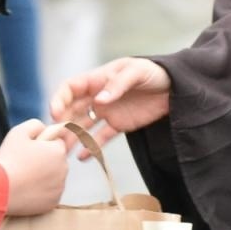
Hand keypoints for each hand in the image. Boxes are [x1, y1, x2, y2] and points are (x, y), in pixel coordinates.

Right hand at [0, 119, 67, 215]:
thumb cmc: (8, 159)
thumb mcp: (19, 132)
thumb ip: (36, 125)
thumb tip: (45, 128)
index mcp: (58, 150)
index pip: (57, 143)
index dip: (42, 144)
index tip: (29, 150)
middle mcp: (64, 169)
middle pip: (57, 161)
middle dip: (45, 160)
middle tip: (24, 164)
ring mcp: (59, 187)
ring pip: (54, 177)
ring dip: (43, 176)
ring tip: (23, 177)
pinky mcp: (53, 202)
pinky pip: (49, 193)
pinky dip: (40, 191)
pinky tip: (26, 189)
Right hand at [49, 57, 171, 159]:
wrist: (177, 87)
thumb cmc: (155, 71)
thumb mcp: (137, 72)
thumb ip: (118, 85)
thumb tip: (99, 100)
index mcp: (98, 79)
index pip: (71, 87)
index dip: (59, 99)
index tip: (54, 114)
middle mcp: (98, 96)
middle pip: (72, 109)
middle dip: (61, 123)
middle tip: (54, 139)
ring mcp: (108, 111)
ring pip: (84, 125)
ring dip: (72, 137)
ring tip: (63, 152)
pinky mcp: (119, 124)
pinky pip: (101, 137)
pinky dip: (91, 147)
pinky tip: (82, 158)